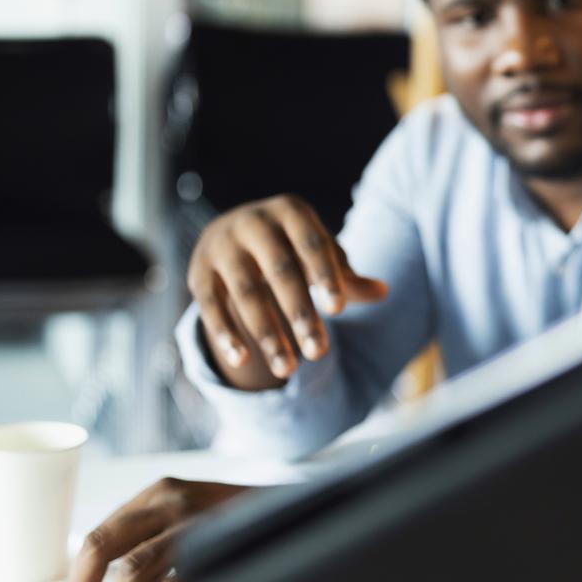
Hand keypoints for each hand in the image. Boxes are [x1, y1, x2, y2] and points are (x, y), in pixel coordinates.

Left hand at [64, 478, 252, 581]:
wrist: (302, 513)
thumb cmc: (241, 523)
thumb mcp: (189, 519)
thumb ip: (146, 549)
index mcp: (160, 491)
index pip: (99, 535)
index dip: (80, 577)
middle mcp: (172, 502)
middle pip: (102, 547)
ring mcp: (195, 526)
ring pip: (131, 573)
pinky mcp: (217, 552)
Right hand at [188, 194, 387, 388]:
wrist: (233, 233)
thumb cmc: (292, 247)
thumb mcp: (320, 255)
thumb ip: (347, 277)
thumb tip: (383, 293)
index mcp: (290, 212)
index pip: (311, 244)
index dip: (325, 276)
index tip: (339, 311)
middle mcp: (252, 223)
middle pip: (280, 271)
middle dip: (300, 314)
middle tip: (319, 353)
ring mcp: (221, 247)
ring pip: (245, 293)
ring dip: (267, 334)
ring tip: (288, 370)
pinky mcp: (198, 273)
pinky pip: (210, 306)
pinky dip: (225, 334)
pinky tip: (242, 362)